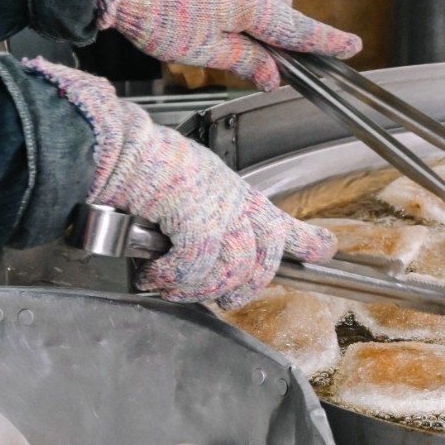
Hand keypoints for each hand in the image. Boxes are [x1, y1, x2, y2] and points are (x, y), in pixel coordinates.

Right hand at [25, 58, 336, 307]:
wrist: (118, 145)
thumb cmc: (141, 161)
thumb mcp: (188, 181)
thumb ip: (201, 210)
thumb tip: (192, 242)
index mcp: (235, 191)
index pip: (282, 221)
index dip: (308, 240)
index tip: (326, 249)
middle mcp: (234, 202)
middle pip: (261, 261)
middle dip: (244, 288)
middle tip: (226, 299)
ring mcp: (218, 212)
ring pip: (229, 271)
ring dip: (199, 289)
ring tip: (173, 288)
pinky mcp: (195, 223)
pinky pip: (193, 268)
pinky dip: (171, 278)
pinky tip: (153, 275)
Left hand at [96, 0, 361, 90]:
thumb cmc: (154, 9)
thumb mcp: (203, 50)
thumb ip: (244, 61)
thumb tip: (273, 76)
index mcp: (253, 3)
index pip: (299, 29)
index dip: (327, 41)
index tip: (352, 45)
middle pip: (280, 3)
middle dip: (279, 26)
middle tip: (261, 55)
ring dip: (248, 9)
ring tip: (214, 31)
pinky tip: (196, 6)